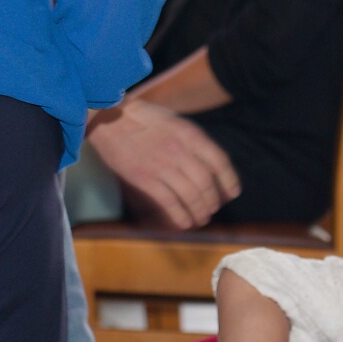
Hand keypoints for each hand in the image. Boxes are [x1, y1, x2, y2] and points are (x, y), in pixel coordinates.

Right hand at [87, 101, 239, 228]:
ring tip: (201, 219)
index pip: (220, 161)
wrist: (110, 118)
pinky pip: (169, 202)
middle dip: (212, 201)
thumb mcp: (176, 122)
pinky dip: (180, 216)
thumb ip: (193, 141)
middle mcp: (180, 150)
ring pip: (191, 196)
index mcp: (190, 134)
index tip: (233, 193)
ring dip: (199, 212)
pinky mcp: (145, 178)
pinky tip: (184, 223)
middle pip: (207, 183)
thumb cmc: (143, 119)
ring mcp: (163, 165)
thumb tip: (209, 164)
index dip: (229, 180)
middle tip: (212, 209)